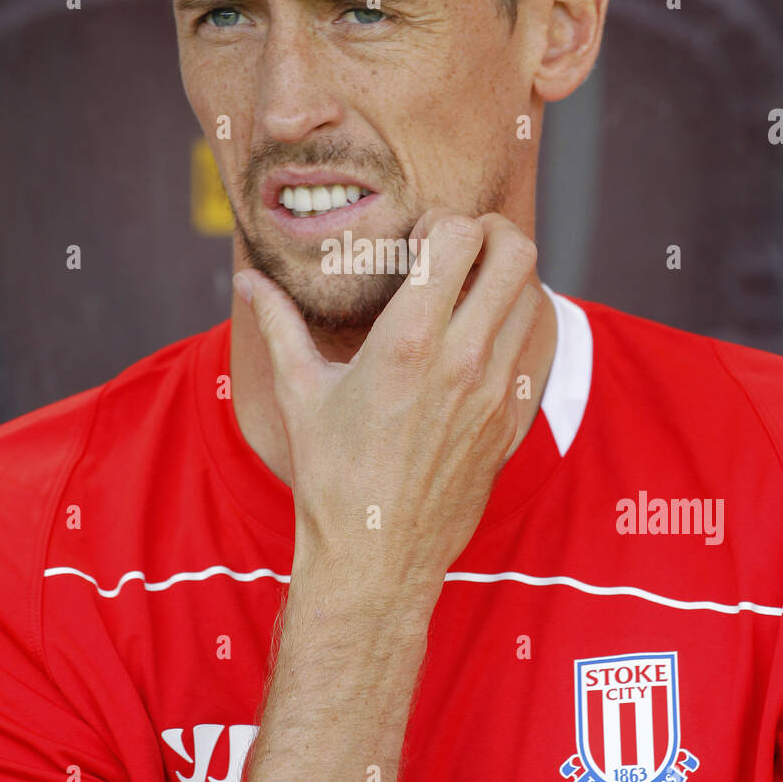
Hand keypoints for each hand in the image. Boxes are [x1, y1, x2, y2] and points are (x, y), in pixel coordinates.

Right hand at [234, 209, 541, 601]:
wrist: (376, 559)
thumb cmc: (331, 477)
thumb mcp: (299, 394)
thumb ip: (277, 325)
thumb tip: (248, 281)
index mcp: (407, 342)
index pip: (460, 238)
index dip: (444, 222)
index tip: (420, 240)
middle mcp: (462, 359)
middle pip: (515, 254)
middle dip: (492, 233)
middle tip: (462, 246)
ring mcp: (496, 391)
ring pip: (534, 297)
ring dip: (508, 280)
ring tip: (471, 291)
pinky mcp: (512, 421)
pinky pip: (534, 349)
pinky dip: (516, 328)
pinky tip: (480, 340)